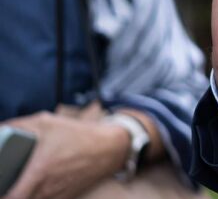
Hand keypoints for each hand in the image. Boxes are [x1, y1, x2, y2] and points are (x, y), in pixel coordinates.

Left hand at [1, 111, 126, 198]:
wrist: (109, 148)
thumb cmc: (78, 136)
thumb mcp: (46, 122)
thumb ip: (16, 127)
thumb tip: (0, 130)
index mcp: (38, 172)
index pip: (10, 196)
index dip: (2, 192)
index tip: (0, 182)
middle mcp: (45, 189)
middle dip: (8, 192)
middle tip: (7, 180)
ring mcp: (55, 196)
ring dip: (23, 193)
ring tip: (20, 181)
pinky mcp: (63, 198)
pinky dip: (36, 194)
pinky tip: (37, 182)